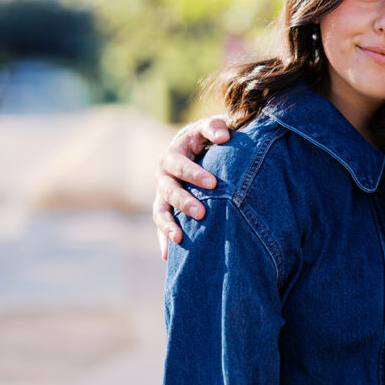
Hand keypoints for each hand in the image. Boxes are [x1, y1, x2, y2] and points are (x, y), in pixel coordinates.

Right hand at [153, 116, 230, 258]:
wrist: (196, 149)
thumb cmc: (206, 138)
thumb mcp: (209, 128)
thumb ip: (215, 127)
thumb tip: (224, 136)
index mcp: (172, 155)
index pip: (179, 164)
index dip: (193, 173)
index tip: (213, 183)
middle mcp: (163, 176)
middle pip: (168, 190)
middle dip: (184, 202)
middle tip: (201, 212)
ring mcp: (162, 195)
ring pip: (160, 211)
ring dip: (168, 225)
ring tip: (179, 238)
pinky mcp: (166, 210)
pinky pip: (162, 227)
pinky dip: (163, 240)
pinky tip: (168, 257)